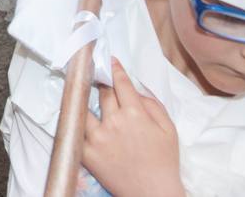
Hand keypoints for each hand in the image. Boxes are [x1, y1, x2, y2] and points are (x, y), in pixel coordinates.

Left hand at [82, 61, 184, 196]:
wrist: (152, 193)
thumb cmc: (164, 162)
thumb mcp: (168, 128)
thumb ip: (152, 104)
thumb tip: (135, 88)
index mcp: (135, 114)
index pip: (120, 83)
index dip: (115, 69)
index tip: (110, 61)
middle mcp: (113, 122)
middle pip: (102, 93)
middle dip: (101, 82)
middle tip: (97, 75)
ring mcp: (97, 138)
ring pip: (85, 107)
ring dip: (85, 98)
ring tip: (82, 91)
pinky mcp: (87, 153)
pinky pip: (77, 130)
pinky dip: (77, 122)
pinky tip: (76, 114)